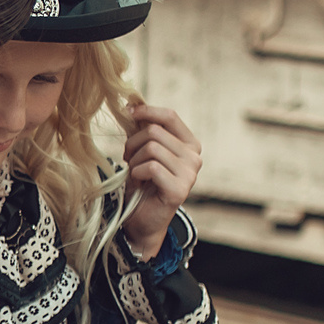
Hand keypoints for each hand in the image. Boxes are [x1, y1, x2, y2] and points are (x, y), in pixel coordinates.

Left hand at [120, 104, 201, 260]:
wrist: (142, 219)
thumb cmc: (143, 183)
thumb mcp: (142, 151)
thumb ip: (142, 129)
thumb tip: (131, 104)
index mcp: (190, 144)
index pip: (170, 116)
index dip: (146, 110)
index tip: (128, 112)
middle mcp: (195, 157)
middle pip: (155, 131)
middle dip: (133, 143)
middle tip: (128, 159)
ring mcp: (190, 174)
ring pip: (151, 148)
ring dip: (134, 161)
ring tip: (135, 173)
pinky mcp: (180, 189)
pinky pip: (151, 167)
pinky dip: (137, 173)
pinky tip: (140, 183)